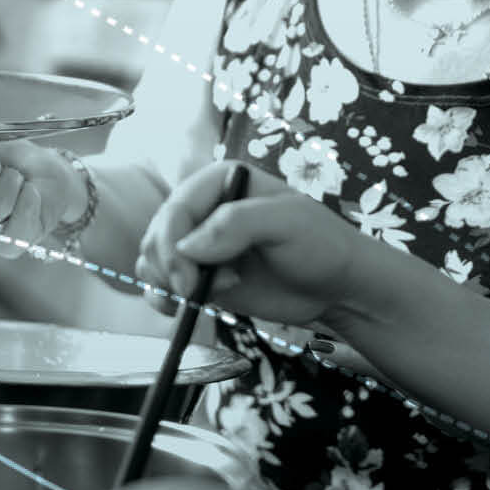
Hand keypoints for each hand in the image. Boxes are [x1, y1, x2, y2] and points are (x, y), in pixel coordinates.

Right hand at [135, 160, 364, 324]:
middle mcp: (204, 208)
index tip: (187, 281)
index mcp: (220, 181)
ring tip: (202, 296)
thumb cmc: (322, 245)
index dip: (172, 245)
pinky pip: (161, 284)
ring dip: (165, 285)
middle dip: (169, 269)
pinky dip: (163, 298)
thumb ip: (238, 224)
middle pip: (157, 235)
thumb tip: (188, 248)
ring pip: (152, 260)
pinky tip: (186, 308)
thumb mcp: (289, 223)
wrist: (338, 287)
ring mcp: (200, 244)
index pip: (176, 208)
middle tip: (196, 292)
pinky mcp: (200, 276)